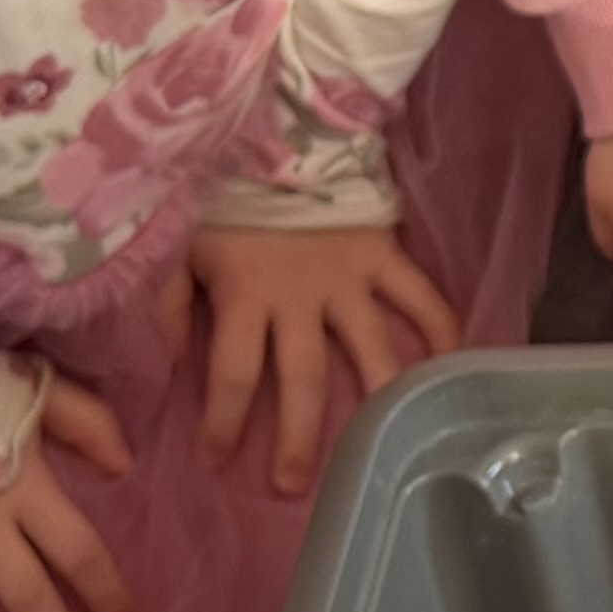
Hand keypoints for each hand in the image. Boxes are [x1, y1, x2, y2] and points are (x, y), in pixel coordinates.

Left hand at [182, 217, 459, 493]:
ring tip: (384, 448)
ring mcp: (349, 279)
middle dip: (295, 438)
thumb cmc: (222, 190)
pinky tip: (453, 364)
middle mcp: (301, 298)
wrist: (279, 125)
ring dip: (375, 400)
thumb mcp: (178, 242)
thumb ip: (165, 302)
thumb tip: (159, 364)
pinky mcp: (383, 254)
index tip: (217, 459)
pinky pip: (419, 296)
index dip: (223, 422)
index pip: (232, 374)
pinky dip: (441, 327)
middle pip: (301, 380)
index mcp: (245, 295)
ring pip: (369, 350)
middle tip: (291, 486)